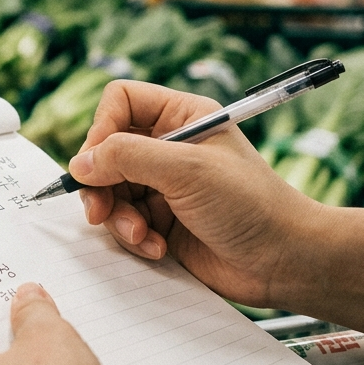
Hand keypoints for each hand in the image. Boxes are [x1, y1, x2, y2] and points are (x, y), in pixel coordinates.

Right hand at [68, 80, 321, 308]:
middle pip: (105, 152)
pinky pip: (124, 224)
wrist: (284, 261)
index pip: (120, 103)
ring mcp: (164, 187)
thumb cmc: (251, 205)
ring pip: (109, 191)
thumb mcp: (186, 169)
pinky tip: (157, 249)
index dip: (101, 130)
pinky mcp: (162, 223)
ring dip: (118, 218)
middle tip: (100, 211)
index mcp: (182, 117)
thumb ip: (126, 158)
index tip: (97, 164)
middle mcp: (169, 148)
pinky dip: (133, 238)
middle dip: (101, 185)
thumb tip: (79, 164)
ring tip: (141, 236)